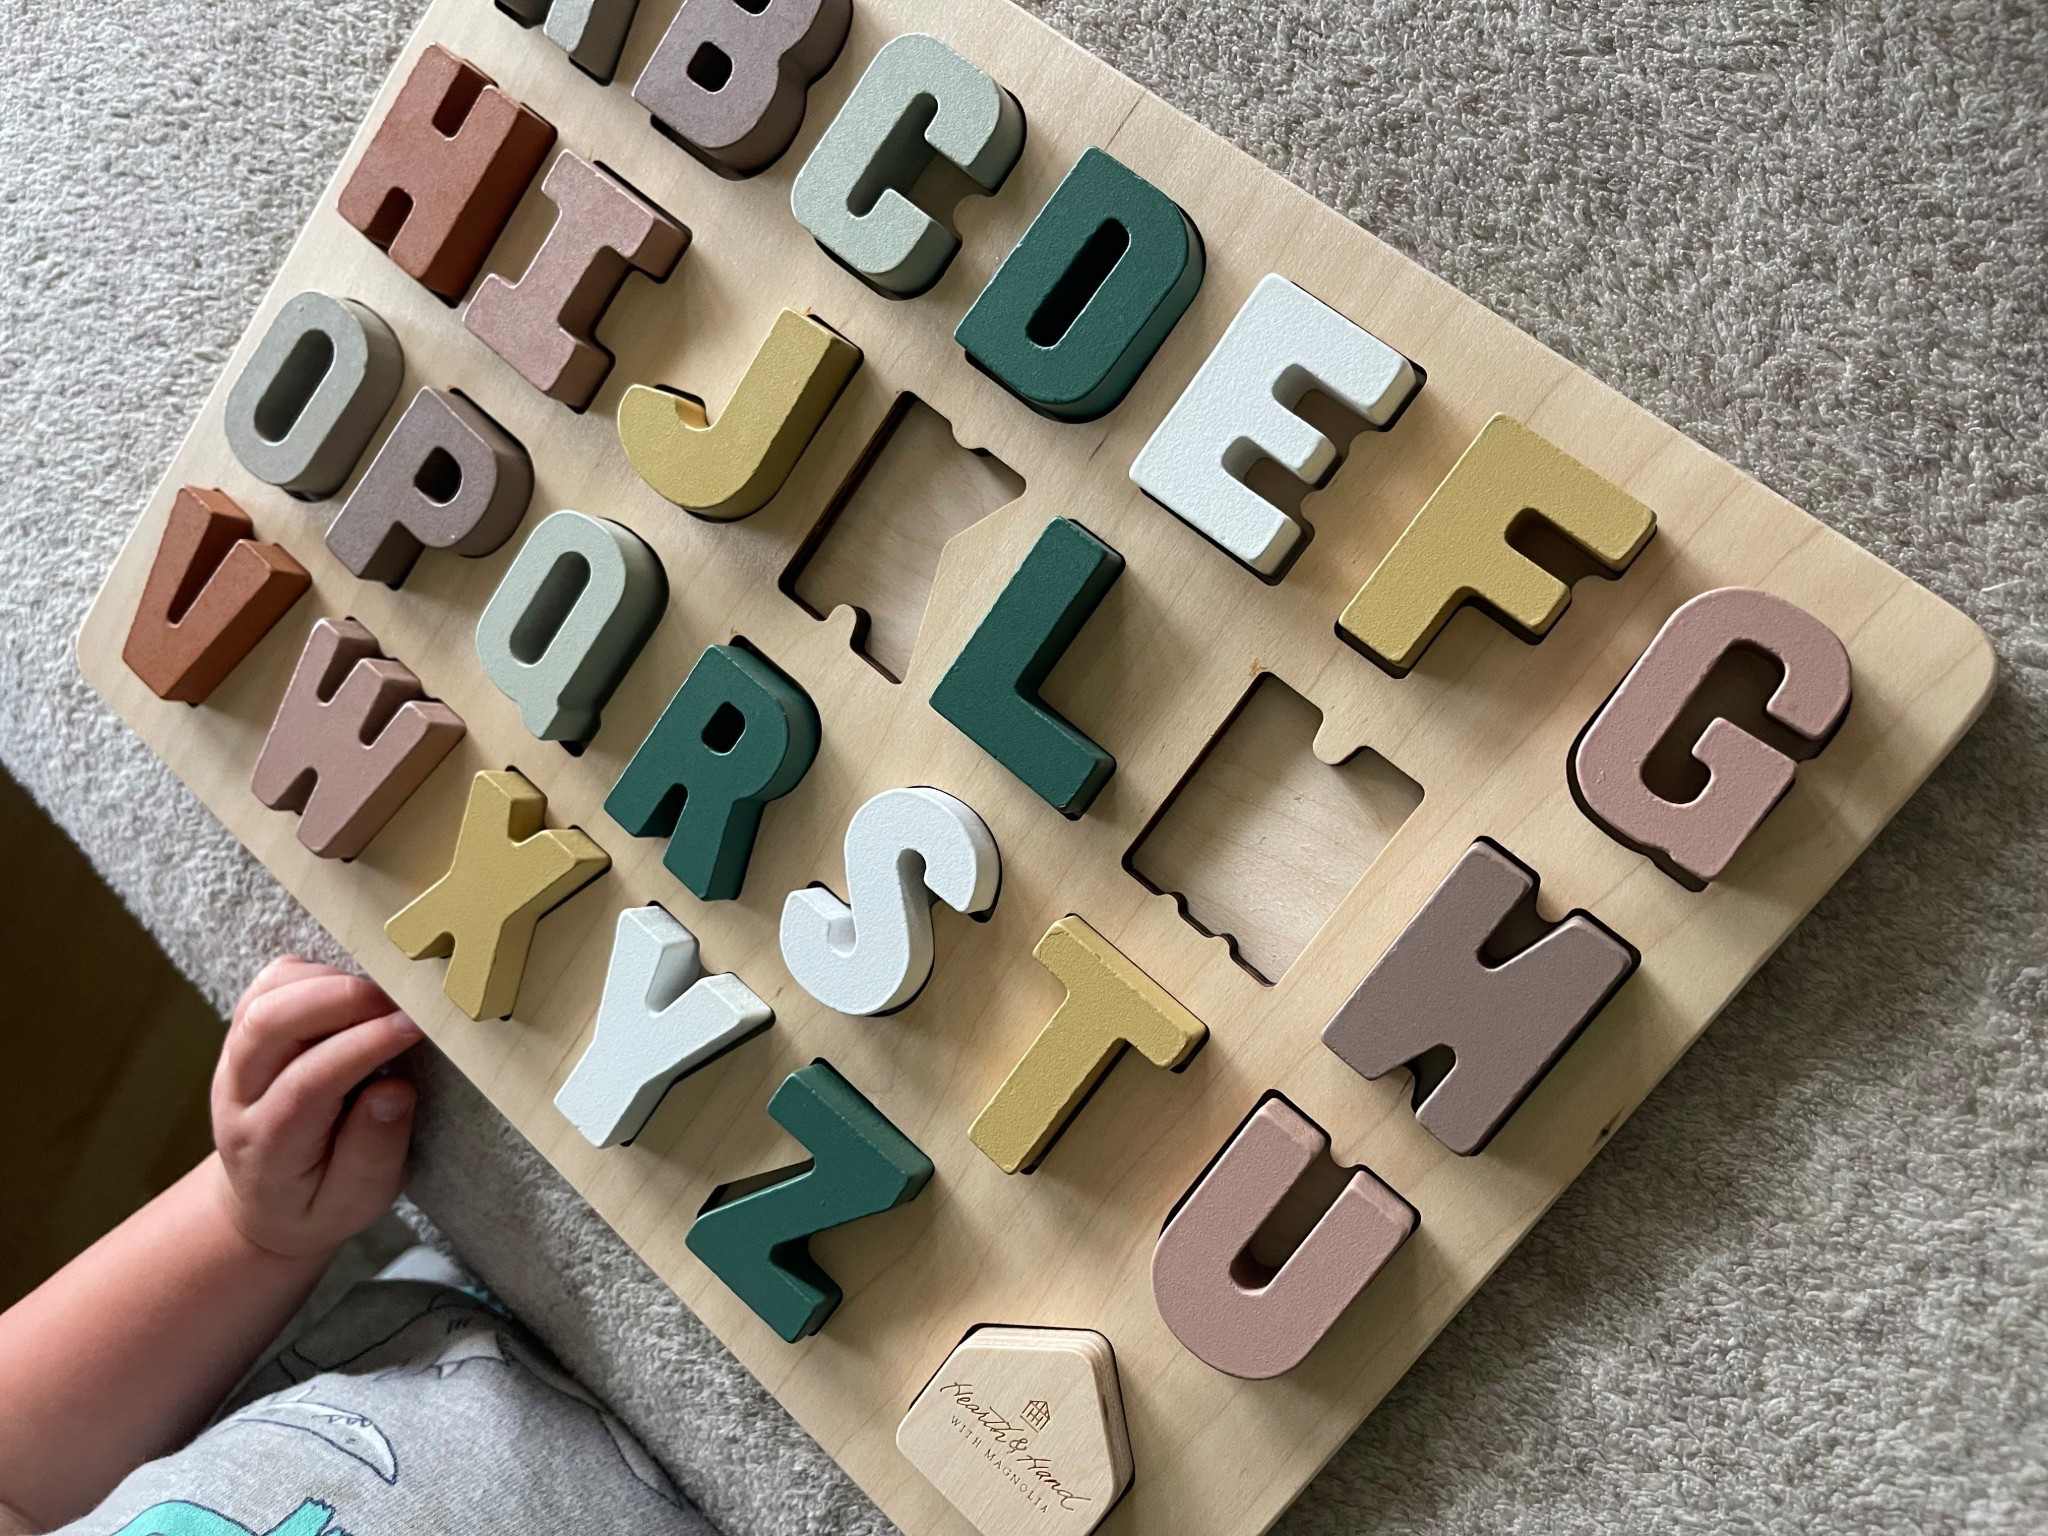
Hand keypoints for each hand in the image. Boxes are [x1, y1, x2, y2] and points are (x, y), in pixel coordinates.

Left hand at [208, 958, 421, 1260]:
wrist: (267, 1200)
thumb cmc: (320, 1201)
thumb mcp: (356, 1202)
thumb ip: (374, 1152)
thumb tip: (395, 1091)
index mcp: (266, 1144)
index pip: (306, 1083)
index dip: (364, 1047)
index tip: (417, 1028)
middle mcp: (237, 1094)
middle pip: (268, 1023)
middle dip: (341, 998)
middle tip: (402, 1001)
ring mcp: (233, 1058)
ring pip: (266, 994)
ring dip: (328, 980)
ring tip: (384, 997)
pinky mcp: (245, 1032)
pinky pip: (270, 982)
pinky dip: (315, 972)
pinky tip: (355, 993)